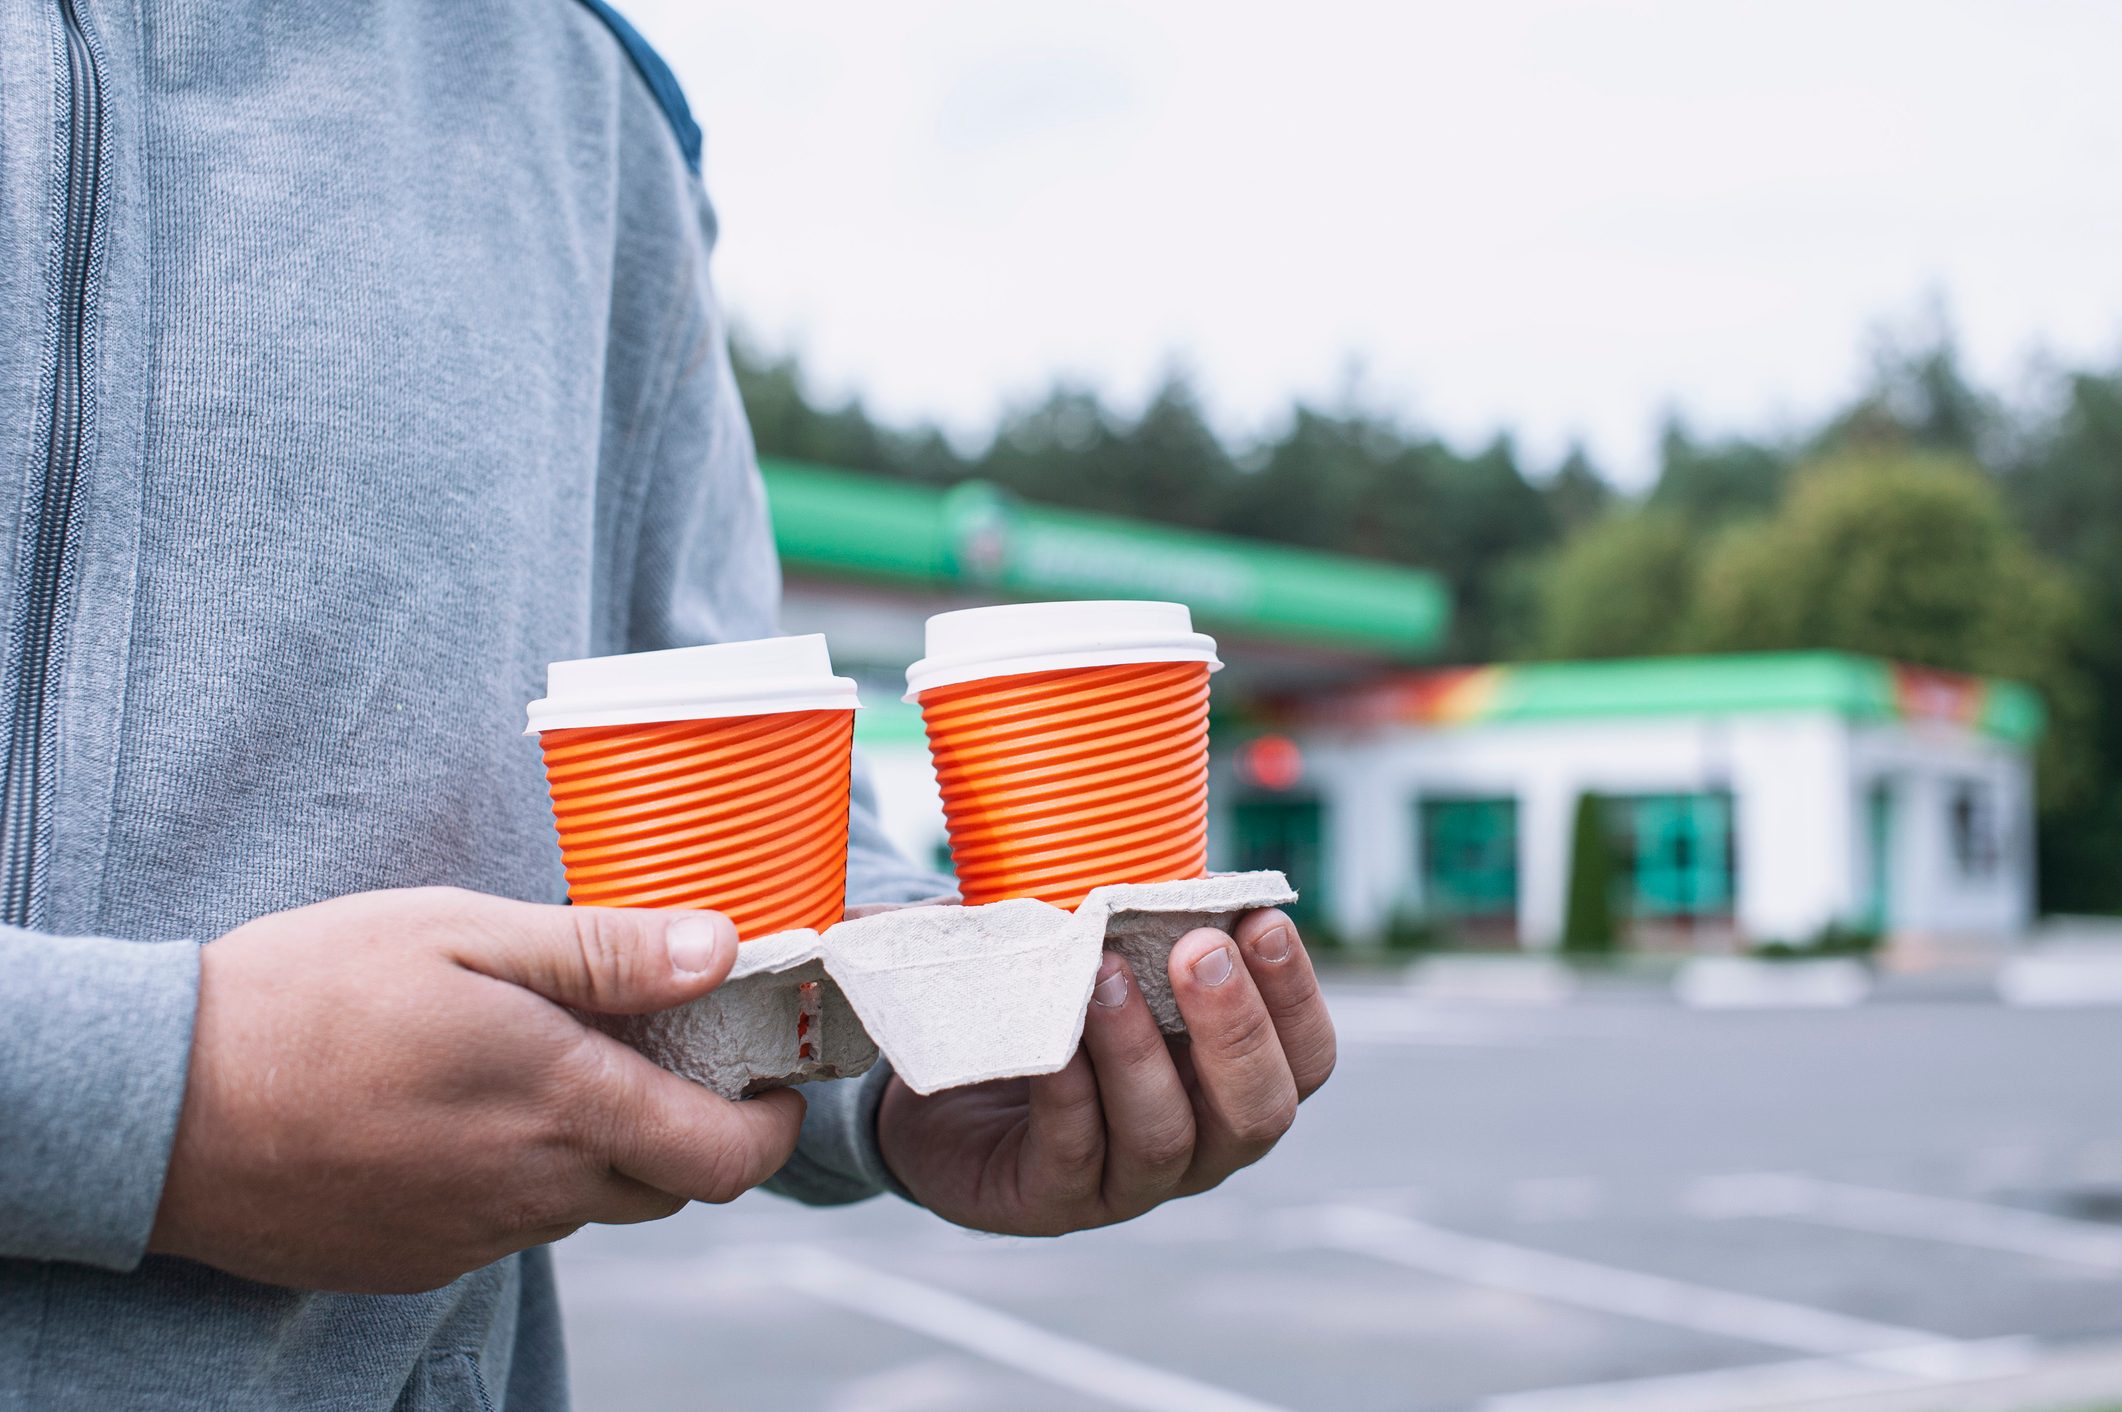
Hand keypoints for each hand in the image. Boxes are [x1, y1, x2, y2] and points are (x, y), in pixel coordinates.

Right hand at [148, 887, 803, 1292]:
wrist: (153, 1105)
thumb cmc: (307, 994)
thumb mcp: (461, 932)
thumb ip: (602, 951)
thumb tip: (719, 949)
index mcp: (564, 1103)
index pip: (727, 1157)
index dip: (771, 1126)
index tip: (771, 1081)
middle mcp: (534, 1189)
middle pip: (670, 1186)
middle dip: (692, 1128)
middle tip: (660, 1052)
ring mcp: (473, 1236)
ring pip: (590, 1205)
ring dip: (602, 1148)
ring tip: (545, 1066)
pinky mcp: (417, 1262)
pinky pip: (510, 1226)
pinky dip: (524, 1177)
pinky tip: (465, 1111)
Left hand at [876, 908, 1333, 1234]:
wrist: (942, 1085)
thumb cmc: (1044, 1006)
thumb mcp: (1098, 953)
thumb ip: (1138, 920)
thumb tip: (1162, 858)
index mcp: (1229, 1081)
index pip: (1306, 1059)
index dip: (1296, 995)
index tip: (1262, 918)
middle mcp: (1198, 1143)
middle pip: (1259, 1113)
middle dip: (1237, 1028)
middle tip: (1201, 951)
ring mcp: (1126, 1182)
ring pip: (1164, 1137)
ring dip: (1140, 1051)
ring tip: (1105, 973)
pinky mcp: (1050, 1199)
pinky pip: (1072, 1151)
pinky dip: (1068, 1088)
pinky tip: (1051, 1034)